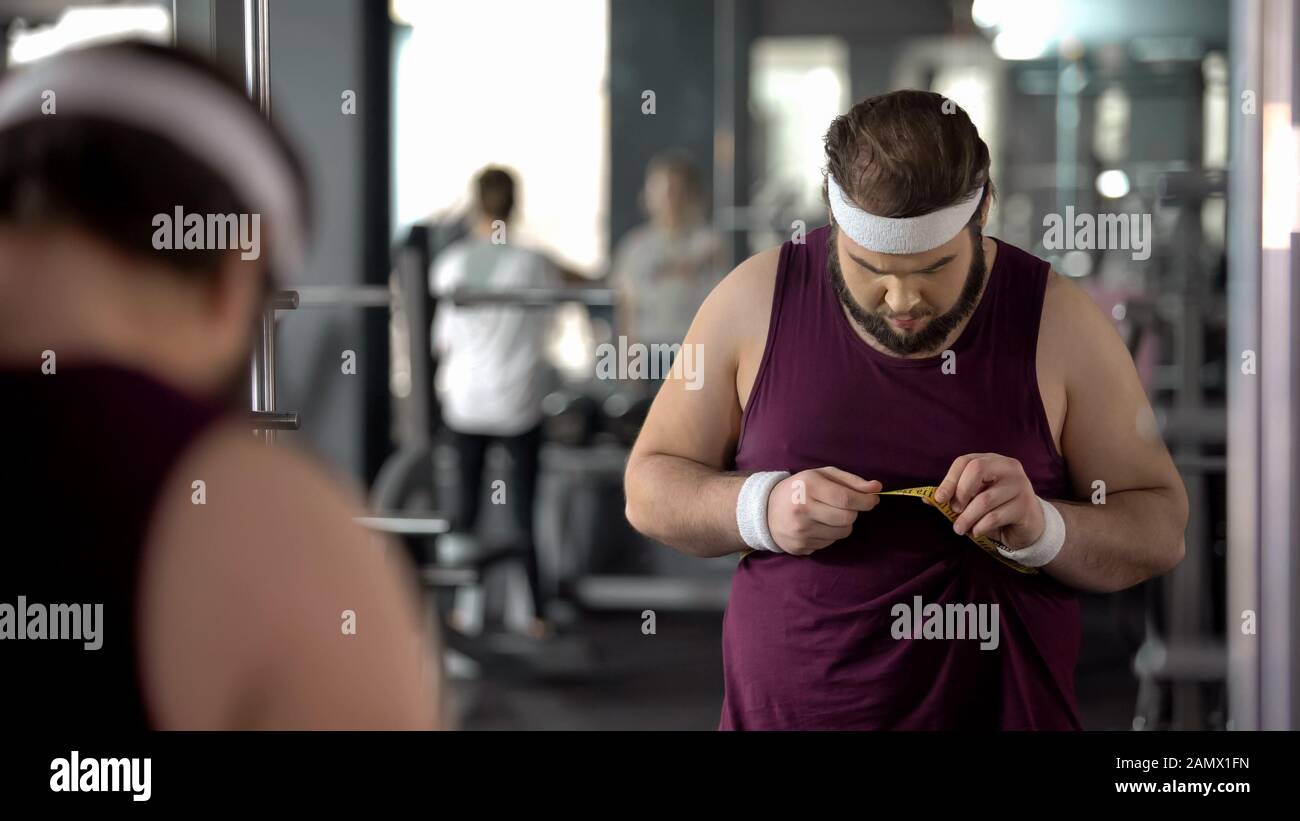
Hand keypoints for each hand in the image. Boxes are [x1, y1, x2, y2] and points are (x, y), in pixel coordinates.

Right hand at [766, 467, 880, 555]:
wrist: (764, 510)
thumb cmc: (800, 488)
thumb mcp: (822, 475)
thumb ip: (851, 481)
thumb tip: (877, 488)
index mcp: (808, 487)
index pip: (847, 498)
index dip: (866, 500)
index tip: (873, 499)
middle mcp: (803, 510)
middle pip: (848, 518)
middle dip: (853, 512)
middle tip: (844, 506)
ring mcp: (800, 532)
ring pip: (842, 533)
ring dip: (842, 524)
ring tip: (827, 515)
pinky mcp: (800, 547)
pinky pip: (830, 543)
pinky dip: (829, 534)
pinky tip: (816, 526)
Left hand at [934, 453, 1044, 549]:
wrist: (1030, 524)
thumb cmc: (997, 508)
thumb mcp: (975, 499)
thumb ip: (954, 496)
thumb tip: (927, 499)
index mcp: (992, 461)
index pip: (966, 461)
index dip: (949, 479)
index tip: (939, 499)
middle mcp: (1008, 467)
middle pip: (977, 469)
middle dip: (960, 492)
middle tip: (954, 511)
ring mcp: (1020, 485)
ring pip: (985, 499)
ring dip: (967, 517)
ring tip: (959, 529)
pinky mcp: (1025, 506)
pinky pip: (995, 516)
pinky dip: (980, 527)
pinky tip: (976, 532)